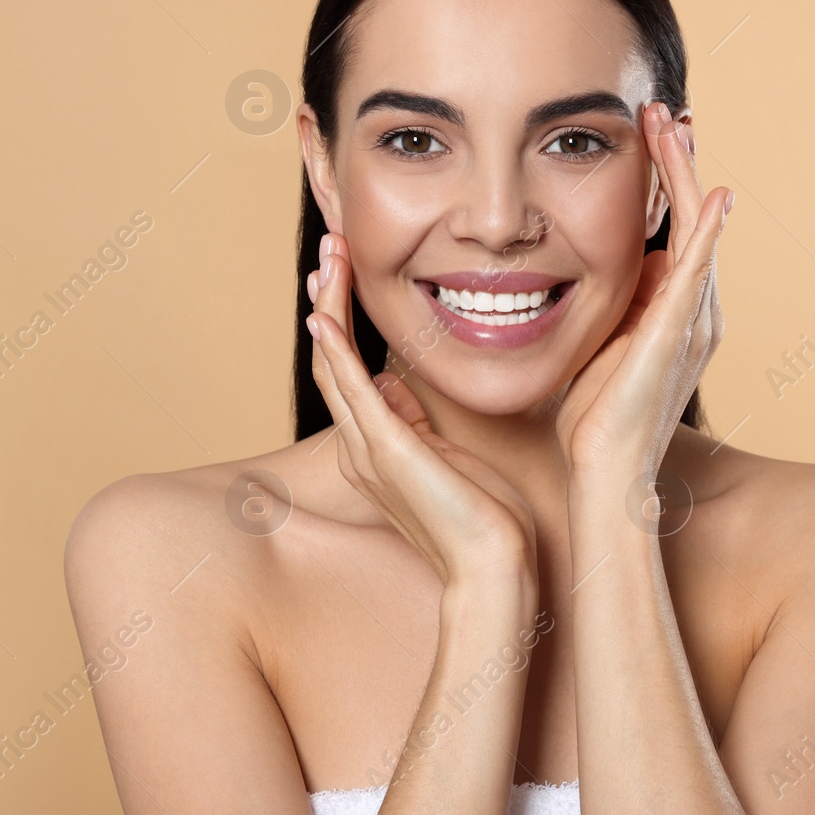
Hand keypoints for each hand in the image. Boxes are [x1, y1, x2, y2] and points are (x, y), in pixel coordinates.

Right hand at [307, 232, 537, 590]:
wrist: (492, 566)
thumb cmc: (483, 518)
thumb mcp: (444, 455)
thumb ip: (415, 422)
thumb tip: (397, 386)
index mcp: (375, 443)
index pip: (346, 368)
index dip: (339, 317)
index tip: (341, 272)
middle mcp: (360, 444)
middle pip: (329, 358)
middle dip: (326, 299)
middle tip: (327, 247)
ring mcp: (368, 448)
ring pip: (332, 364)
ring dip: (327, 307)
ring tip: (326, 258)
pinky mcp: (387, 450)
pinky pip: (350, 390)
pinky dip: (335, 350)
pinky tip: (323, 315)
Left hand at [554, 100, 733, 479]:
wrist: (605, 471)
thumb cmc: (594, 421)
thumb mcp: (601, 348)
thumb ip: (612, 310)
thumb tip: (608, 273)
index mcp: (674, 314)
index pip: (675, 231)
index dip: (665, 184)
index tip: (649, 137)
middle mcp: (695, 312)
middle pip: (694, 219)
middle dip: (678, 164)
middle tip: (664, 112)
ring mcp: (693, 322)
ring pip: (699, 231)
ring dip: (687, 176)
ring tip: (673, 125)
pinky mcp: (679, 333)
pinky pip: (699, 271)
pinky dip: (707, 231)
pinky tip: (713, 193)